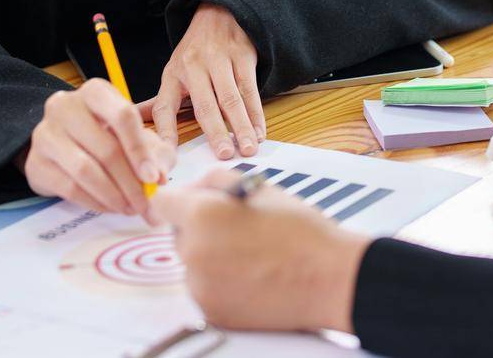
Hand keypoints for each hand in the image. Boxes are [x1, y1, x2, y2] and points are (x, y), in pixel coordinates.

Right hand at [22, 78, 176, 220]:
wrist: (57, 145)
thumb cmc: (103, 134)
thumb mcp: (131, 133)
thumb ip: (153, 151)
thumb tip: (157, 177)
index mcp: (95, 92)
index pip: (122, 116)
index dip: (141, 150)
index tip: (154, 178)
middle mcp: (65, 107)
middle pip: (106, 148)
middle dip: (131, 183)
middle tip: (146, 204)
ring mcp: (45, 134)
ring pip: (86, 171)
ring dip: (114, 196)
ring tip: (130, 208)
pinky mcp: (35, 163)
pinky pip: (69, 188)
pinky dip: (95, 202)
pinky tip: (110, 207)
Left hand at [142, 4, 265, 158]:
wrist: (220, 12)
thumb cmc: (195, 51)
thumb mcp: (174, 70)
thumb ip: (161, 101)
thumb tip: (133, 120)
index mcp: (172, 74)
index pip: (164, 107)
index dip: (165, 132)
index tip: (168, 157)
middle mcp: (194, 67)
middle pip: (205, 105)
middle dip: (215, 132)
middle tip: (224, 155)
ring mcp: (219, 60)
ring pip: (231, 98)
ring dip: (241, 125)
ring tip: (247, 148)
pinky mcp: (242, 55)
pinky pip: (250, 88)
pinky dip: (256, 113)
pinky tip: (259, 131)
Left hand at [151, 169, 371, 332]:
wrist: (329, 279)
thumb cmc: (300, 231)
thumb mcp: (260, 188)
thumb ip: (216, 179)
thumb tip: (192, 189)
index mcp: (203, 216)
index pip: (163, 203)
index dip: (179, 200)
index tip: (191, 204)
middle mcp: (194, 253)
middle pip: (178, 235)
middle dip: (199, 228)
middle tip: (237, 228)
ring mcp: (201, 287)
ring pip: (192, 264)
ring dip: (209, 257)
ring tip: (250, 254)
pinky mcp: (212, 312)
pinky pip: (204, 289)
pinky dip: (220, 283)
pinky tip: (251, 276)